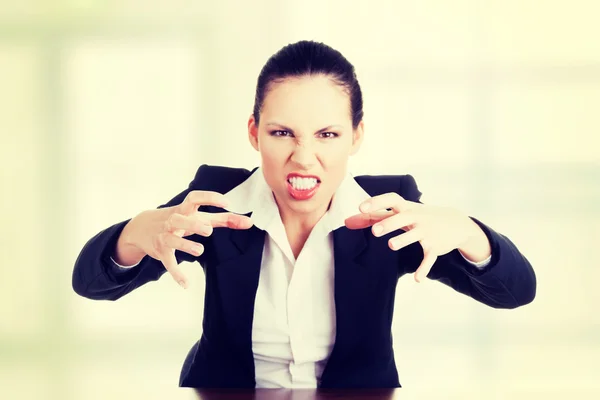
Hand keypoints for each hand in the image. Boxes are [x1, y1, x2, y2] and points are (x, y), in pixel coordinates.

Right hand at [125, 191, 252, 288]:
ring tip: (199, 251)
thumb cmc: (179, 219)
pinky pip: (168, 263)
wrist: (142, 227)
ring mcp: (165, 236)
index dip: (210, 198)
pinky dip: (176, 274)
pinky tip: (186, 284)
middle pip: (180, 219)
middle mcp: (173, 221)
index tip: (226, 202)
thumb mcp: (199, 216)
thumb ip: (224, 219)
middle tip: (209, 230)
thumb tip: (249, 222)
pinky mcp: (161, 252)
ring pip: (172, 240)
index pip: (194, 198)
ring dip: (185, 245)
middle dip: (193, 224)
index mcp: (185, 209)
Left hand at [344, 192, 481, 282]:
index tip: (361, 207)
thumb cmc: (418, 216)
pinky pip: (429, 258)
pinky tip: (417, 278)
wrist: (456, 223)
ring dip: (404, 240)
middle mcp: (417, 217)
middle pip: (402, 217)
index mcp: (406, 207)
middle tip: (375, 231)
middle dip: (389, 223)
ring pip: (415, 236)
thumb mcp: (400, 214)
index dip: (376, 202)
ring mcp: (427, 232)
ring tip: (391, 246)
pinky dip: (424, 268)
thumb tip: (347, 221)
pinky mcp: (435, 247)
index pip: (392, 199)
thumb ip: (374, 216)